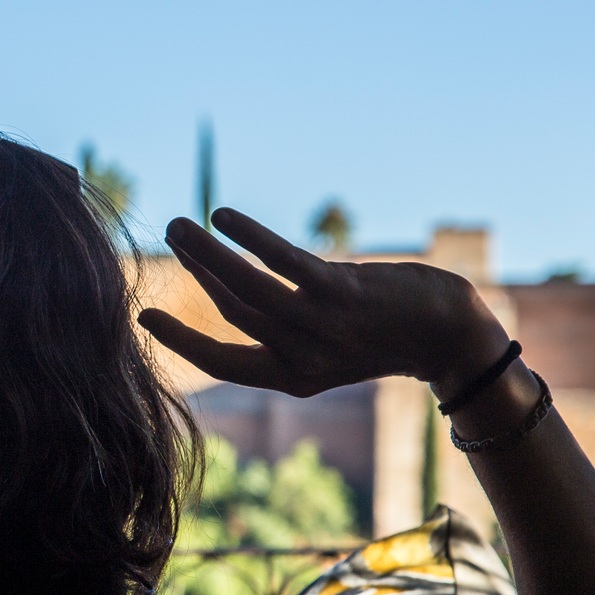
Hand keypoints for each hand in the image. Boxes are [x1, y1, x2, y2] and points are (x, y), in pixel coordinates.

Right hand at [138, 208, 510, 398]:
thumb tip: (242, 294)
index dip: (181, 341)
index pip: (222, 362)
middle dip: (193, 272)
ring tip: (180, 225)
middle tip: (169, 234)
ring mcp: (319, 326)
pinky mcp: (340, 293)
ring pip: (245, 288)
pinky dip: (247, 236)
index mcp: (294, 378)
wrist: (449, 334)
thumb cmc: (386, 335)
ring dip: (206, 254)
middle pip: (230, 311)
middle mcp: (301, 357)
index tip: (145, 316)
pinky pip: (281, 260)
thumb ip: (287, 332)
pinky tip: (223, 216)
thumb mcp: (331, 348)